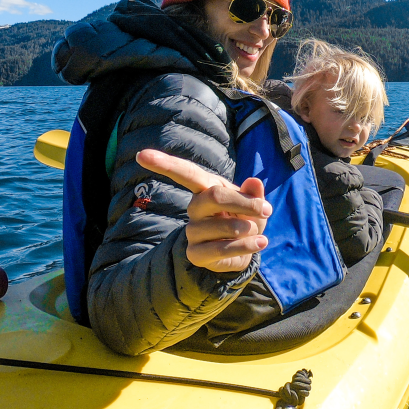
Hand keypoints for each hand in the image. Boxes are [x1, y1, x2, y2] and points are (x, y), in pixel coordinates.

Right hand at [136, 149, 270, 272]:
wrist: (244, 249)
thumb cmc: (246, 218)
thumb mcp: (255, 204)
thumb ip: (254, 194)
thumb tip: (254, 182)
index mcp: (206, 188)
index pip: (184, 172)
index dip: (164, 163)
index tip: (141, 154)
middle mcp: (195, 207)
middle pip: (214, 196)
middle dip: (244, 202)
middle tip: (267, 209)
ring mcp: (193, 231)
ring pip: (221, 226)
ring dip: (246, 228)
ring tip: (257, 231)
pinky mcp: (196, 253)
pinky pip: (220, 249)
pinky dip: (245, 246)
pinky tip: (259, 243)